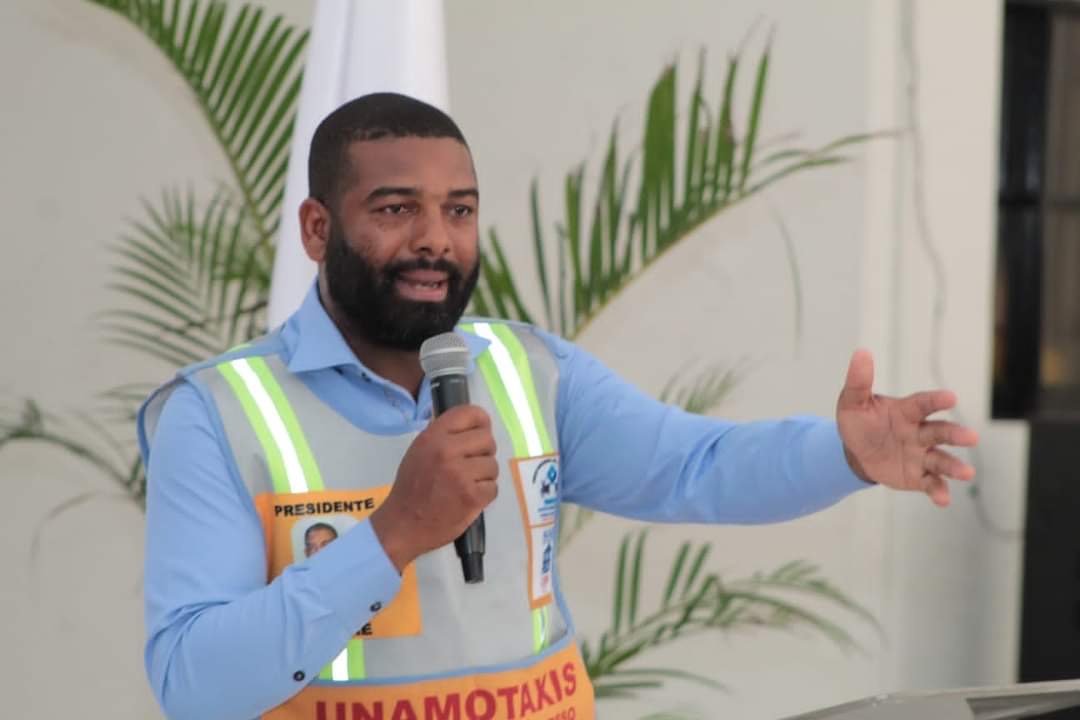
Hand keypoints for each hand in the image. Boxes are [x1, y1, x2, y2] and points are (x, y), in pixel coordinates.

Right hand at [370, 405, 497, 572]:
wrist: (403, 525)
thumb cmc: (411, 488)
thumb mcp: (419, 451)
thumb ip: (442, 436)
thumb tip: (469, 425)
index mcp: (433, 437)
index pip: (469, 414)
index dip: (481, 422)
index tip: (480, 431)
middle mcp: (447, 451)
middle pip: (487, 440)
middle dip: (483, 453)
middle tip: (470, 465)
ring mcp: (461, 474)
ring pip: (492, 465)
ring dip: (484, 476)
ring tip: (466, 484)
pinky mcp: (472, 496)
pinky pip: (493, 487)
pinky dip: (484, 494)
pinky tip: (468, 498)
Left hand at [836, 350, 978, 506]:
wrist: (856, 452)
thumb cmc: (860, 422)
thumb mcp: (853, 402)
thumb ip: (858, 381)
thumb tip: (861, 353)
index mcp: (906, 412)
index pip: (923, 404)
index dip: (936, 401)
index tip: (951, 398)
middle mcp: (919, 432)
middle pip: (940, 431)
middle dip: (956, 434)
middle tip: (971, 438)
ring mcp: (921, 455)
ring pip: (942, 460)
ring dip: (954, 466)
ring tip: (967, 473)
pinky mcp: (918, 476)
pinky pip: (931, 483)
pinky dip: (939, 491)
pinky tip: (943, 500)